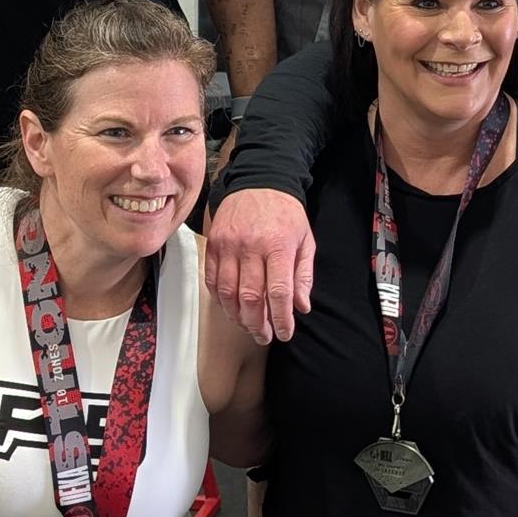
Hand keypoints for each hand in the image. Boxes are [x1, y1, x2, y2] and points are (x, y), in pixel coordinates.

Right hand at [205, 188, 315, 341]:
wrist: (259, 181)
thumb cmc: (286, 214)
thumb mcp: (305, 240)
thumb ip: (303, 275)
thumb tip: (301, 307)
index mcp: (278, 245)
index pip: (279, 292)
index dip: (281, 319)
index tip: (284, 333)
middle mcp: (251, 247)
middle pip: (250, 297)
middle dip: (257, 324)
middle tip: (264, 336)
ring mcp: (228, 245)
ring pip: (227, 293)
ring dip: (237, 316)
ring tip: (248, 325)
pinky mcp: (213, 244)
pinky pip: (212, 280)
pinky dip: (220, 299)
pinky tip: (231, 308)